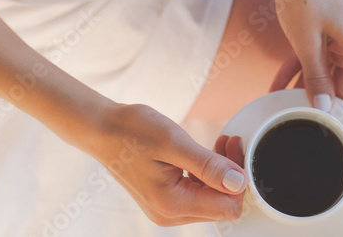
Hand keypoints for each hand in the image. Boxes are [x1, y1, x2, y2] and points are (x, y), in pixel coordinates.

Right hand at [81, 103, 246, 226]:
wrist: (103, 129)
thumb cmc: (132, 131)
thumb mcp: (174, 143)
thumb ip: (208, 166)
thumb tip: (240, 183)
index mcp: (173, 204)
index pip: (227, 207)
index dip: (240, 180)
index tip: (236, 149)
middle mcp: (170, 214)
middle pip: (221, 204)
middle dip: (232, 174)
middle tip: (230, 141)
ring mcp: (167, 209)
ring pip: (212, 199)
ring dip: (221, 172)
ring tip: (222, 143)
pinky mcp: (166, 200)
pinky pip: (198, 193)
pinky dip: (208, 174)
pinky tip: (208, 152)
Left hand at [268, 0, 342, 123]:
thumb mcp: (308, 41)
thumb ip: (317, 76)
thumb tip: (326, 109)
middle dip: (328, 107)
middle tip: (308, 129)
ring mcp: (335, 40)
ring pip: (324, 75)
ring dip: (305, 91)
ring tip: (286, 112)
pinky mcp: (319, 33)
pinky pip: (310, 60)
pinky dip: (294, 73)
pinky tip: (274, 89)